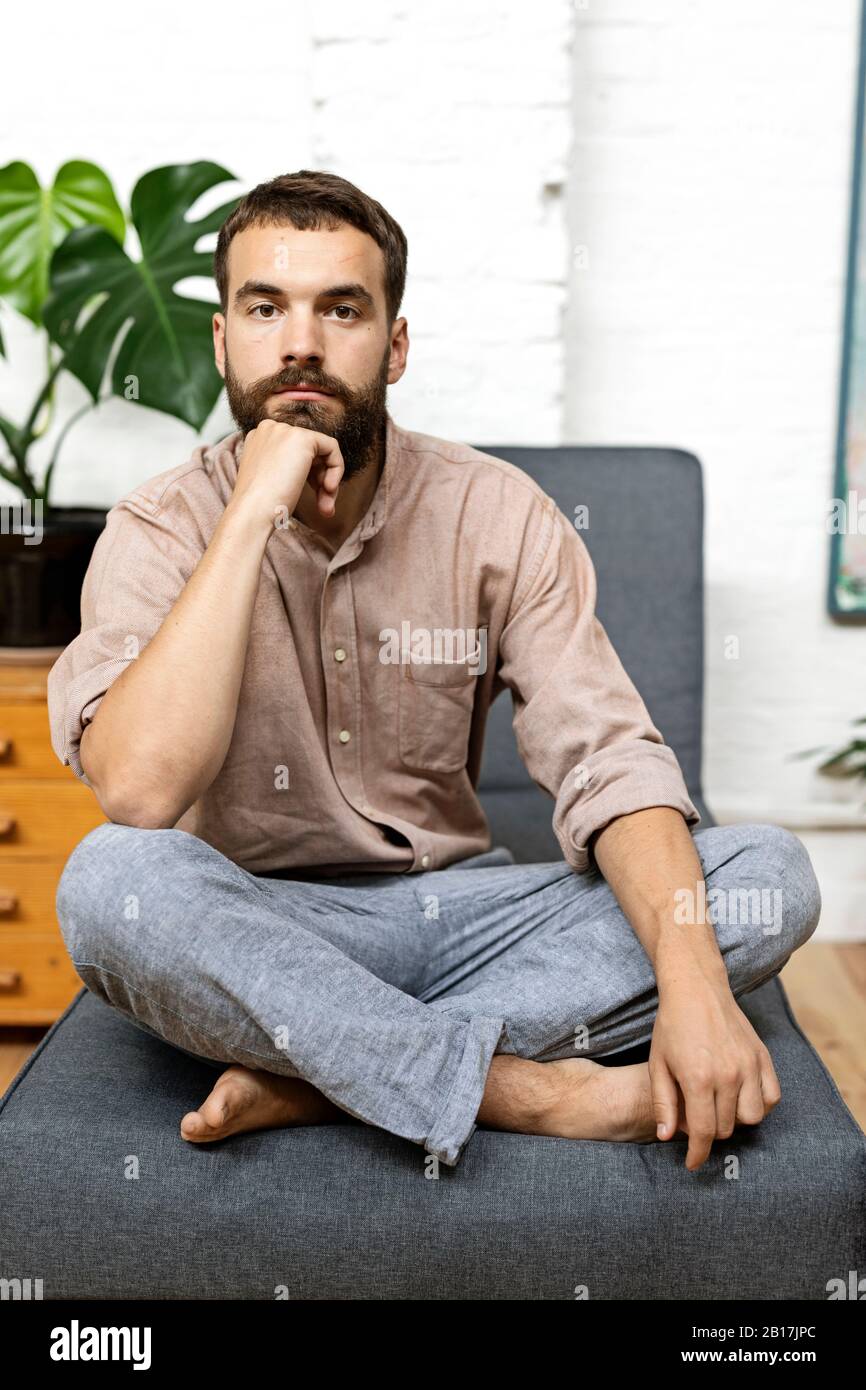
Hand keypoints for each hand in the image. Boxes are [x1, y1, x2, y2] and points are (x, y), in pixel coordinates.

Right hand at [230, 418, 344, 528]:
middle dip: (320, 480)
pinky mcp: (302, 438)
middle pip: (309, 451)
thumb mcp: (273, 480)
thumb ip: (290, 468)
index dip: (308, 476)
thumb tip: (321, 474)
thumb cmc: (260, 506)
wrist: (252, 512)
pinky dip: (337, 468)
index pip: (294, 452)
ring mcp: (285, 431)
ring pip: (322, 451)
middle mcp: (270, 429)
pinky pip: (332, 447)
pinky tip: (329, 489)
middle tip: (324, 507)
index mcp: (259, 438)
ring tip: (326, 507)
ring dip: (328, 481)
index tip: (312, 499)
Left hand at [649, 979, 781, 1170]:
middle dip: (709, 1131)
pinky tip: (742, 1097)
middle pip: (726, 1128)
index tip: (692, 1163)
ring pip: (752, 1118)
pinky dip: (759, 1104)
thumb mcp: (657, 1064)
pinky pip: (771, 1097)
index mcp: (698, 1079)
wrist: (696, 990)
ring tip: (718, 1106)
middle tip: (695, 1116)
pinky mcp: (763, 1057)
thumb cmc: (672, 1026)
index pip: (704, 1133)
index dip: (698, 1154)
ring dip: (735, 1120)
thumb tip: (667, 1138)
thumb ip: (663, 1103)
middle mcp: (728, 1075)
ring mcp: (749, 1066)